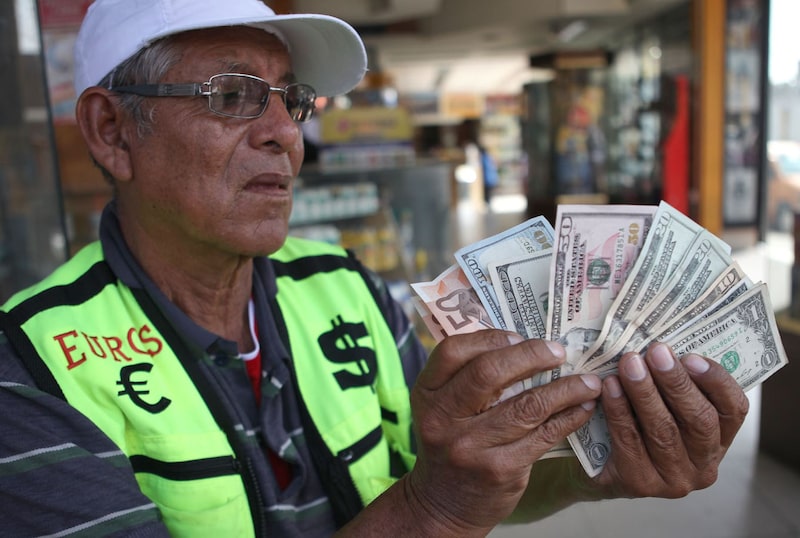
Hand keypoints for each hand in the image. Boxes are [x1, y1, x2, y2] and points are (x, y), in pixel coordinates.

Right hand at [404, 330, 601, 535]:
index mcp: (427, 393)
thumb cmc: (451, 443)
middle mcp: (442, 418)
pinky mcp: (499, 470)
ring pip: (526, 405)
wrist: (443, 504)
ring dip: (565, 388)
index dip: (489, 338)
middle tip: (559, 351)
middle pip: (488, 373)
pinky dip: (569, 418)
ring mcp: (471, 446)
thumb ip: (466, 377)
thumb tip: (522, 342)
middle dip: (530, 355)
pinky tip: (583, 407)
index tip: (519, 336)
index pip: (453, 351)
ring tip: (588, 381)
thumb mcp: (442, 408)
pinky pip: (543, 436)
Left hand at [595, 342, 748, 498]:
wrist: (601, 466)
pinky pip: (630, 441)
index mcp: (720, 439)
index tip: (690, 356)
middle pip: (699, 420)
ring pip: (663, 430)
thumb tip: (663, 346)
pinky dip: (619, 410)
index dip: (716, 381)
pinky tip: (610, 388)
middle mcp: (704, 464)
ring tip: (629, 364)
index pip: (734, 410)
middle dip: (676, 382)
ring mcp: (675, 480)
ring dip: (645, 392)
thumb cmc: (640, 424)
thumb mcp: (665, 404)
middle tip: (655, 352)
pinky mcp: (642, 484)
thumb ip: (673, 382)